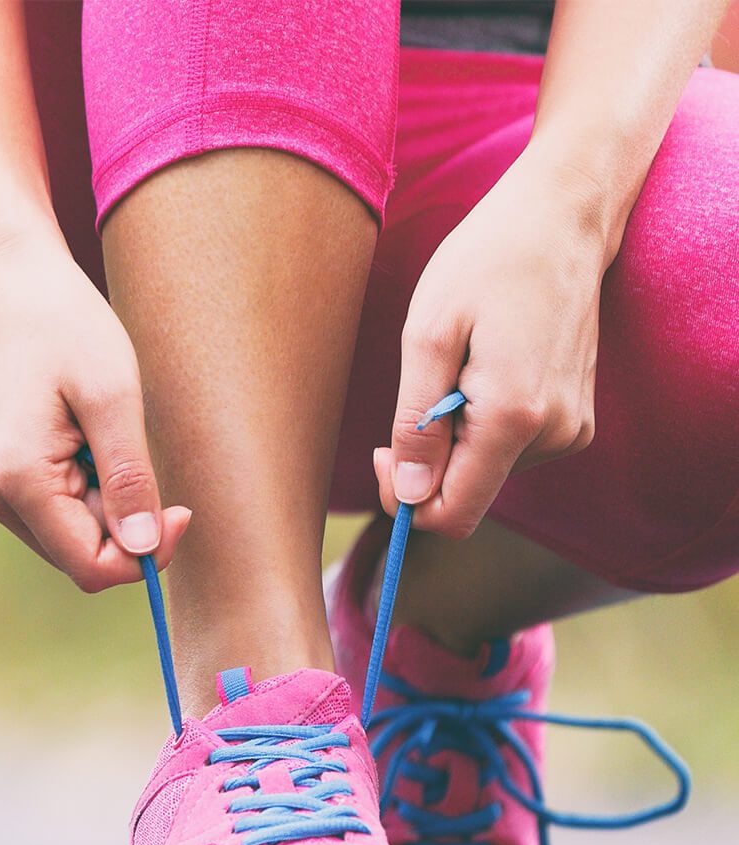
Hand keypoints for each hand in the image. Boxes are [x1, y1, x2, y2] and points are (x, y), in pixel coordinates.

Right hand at [0, 240, 190, 591]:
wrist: (20, 288)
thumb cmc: (69, 328)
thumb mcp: (114, 397)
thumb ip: (129, 478)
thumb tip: (143, 549)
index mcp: (20, 480)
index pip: (92, 567)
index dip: (145, 553)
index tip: (180, 509)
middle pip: (84, 559)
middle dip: (129, 528)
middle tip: (148, 463)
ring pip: (76, 541)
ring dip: (111, 508)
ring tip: (109, 442)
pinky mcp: (8, 480)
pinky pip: (64, 516)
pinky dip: (94, 494)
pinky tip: (94, 445)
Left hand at [374, 144, 613, 538]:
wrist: (562, 216)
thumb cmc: (486, 262)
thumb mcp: (428, 337)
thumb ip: (416, 425)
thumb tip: (409, 497)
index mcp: (514, 417)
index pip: (453, 514)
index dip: (405, 500)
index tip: (382, 452)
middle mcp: (554, 434)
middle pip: (468, 493)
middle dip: (429, 460)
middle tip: (419, 388)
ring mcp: (571, 429)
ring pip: (487, 471)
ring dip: (457, 435)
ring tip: (462, 365)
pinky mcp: (576, 419)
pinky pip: (511, 449)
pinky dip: (484, 424)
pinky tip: (486, 368)